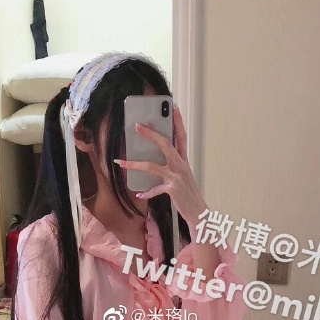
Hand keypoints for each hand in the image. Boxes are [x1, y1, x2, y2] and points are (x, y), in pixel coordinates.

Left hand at [114, 107, 206, 229]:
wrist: (199, 212)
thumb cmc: (188, 194)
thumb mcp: (183, 176)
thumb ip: (172, 166)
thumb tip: (155, 159)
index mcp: (184, 160)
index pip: (181, 137)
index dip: (178, 122)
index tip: (173, 108)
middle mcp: (181, 165)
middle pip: (165, 144)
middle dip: (151, 134)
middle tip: (137, 126)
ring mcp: (177, 177)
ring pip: (152, 166)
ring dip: (134, 164)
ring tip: (121, 163)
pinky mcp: (173, 189)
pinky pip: (155, 189)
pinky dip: (147, 192)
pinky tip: (139, 194)